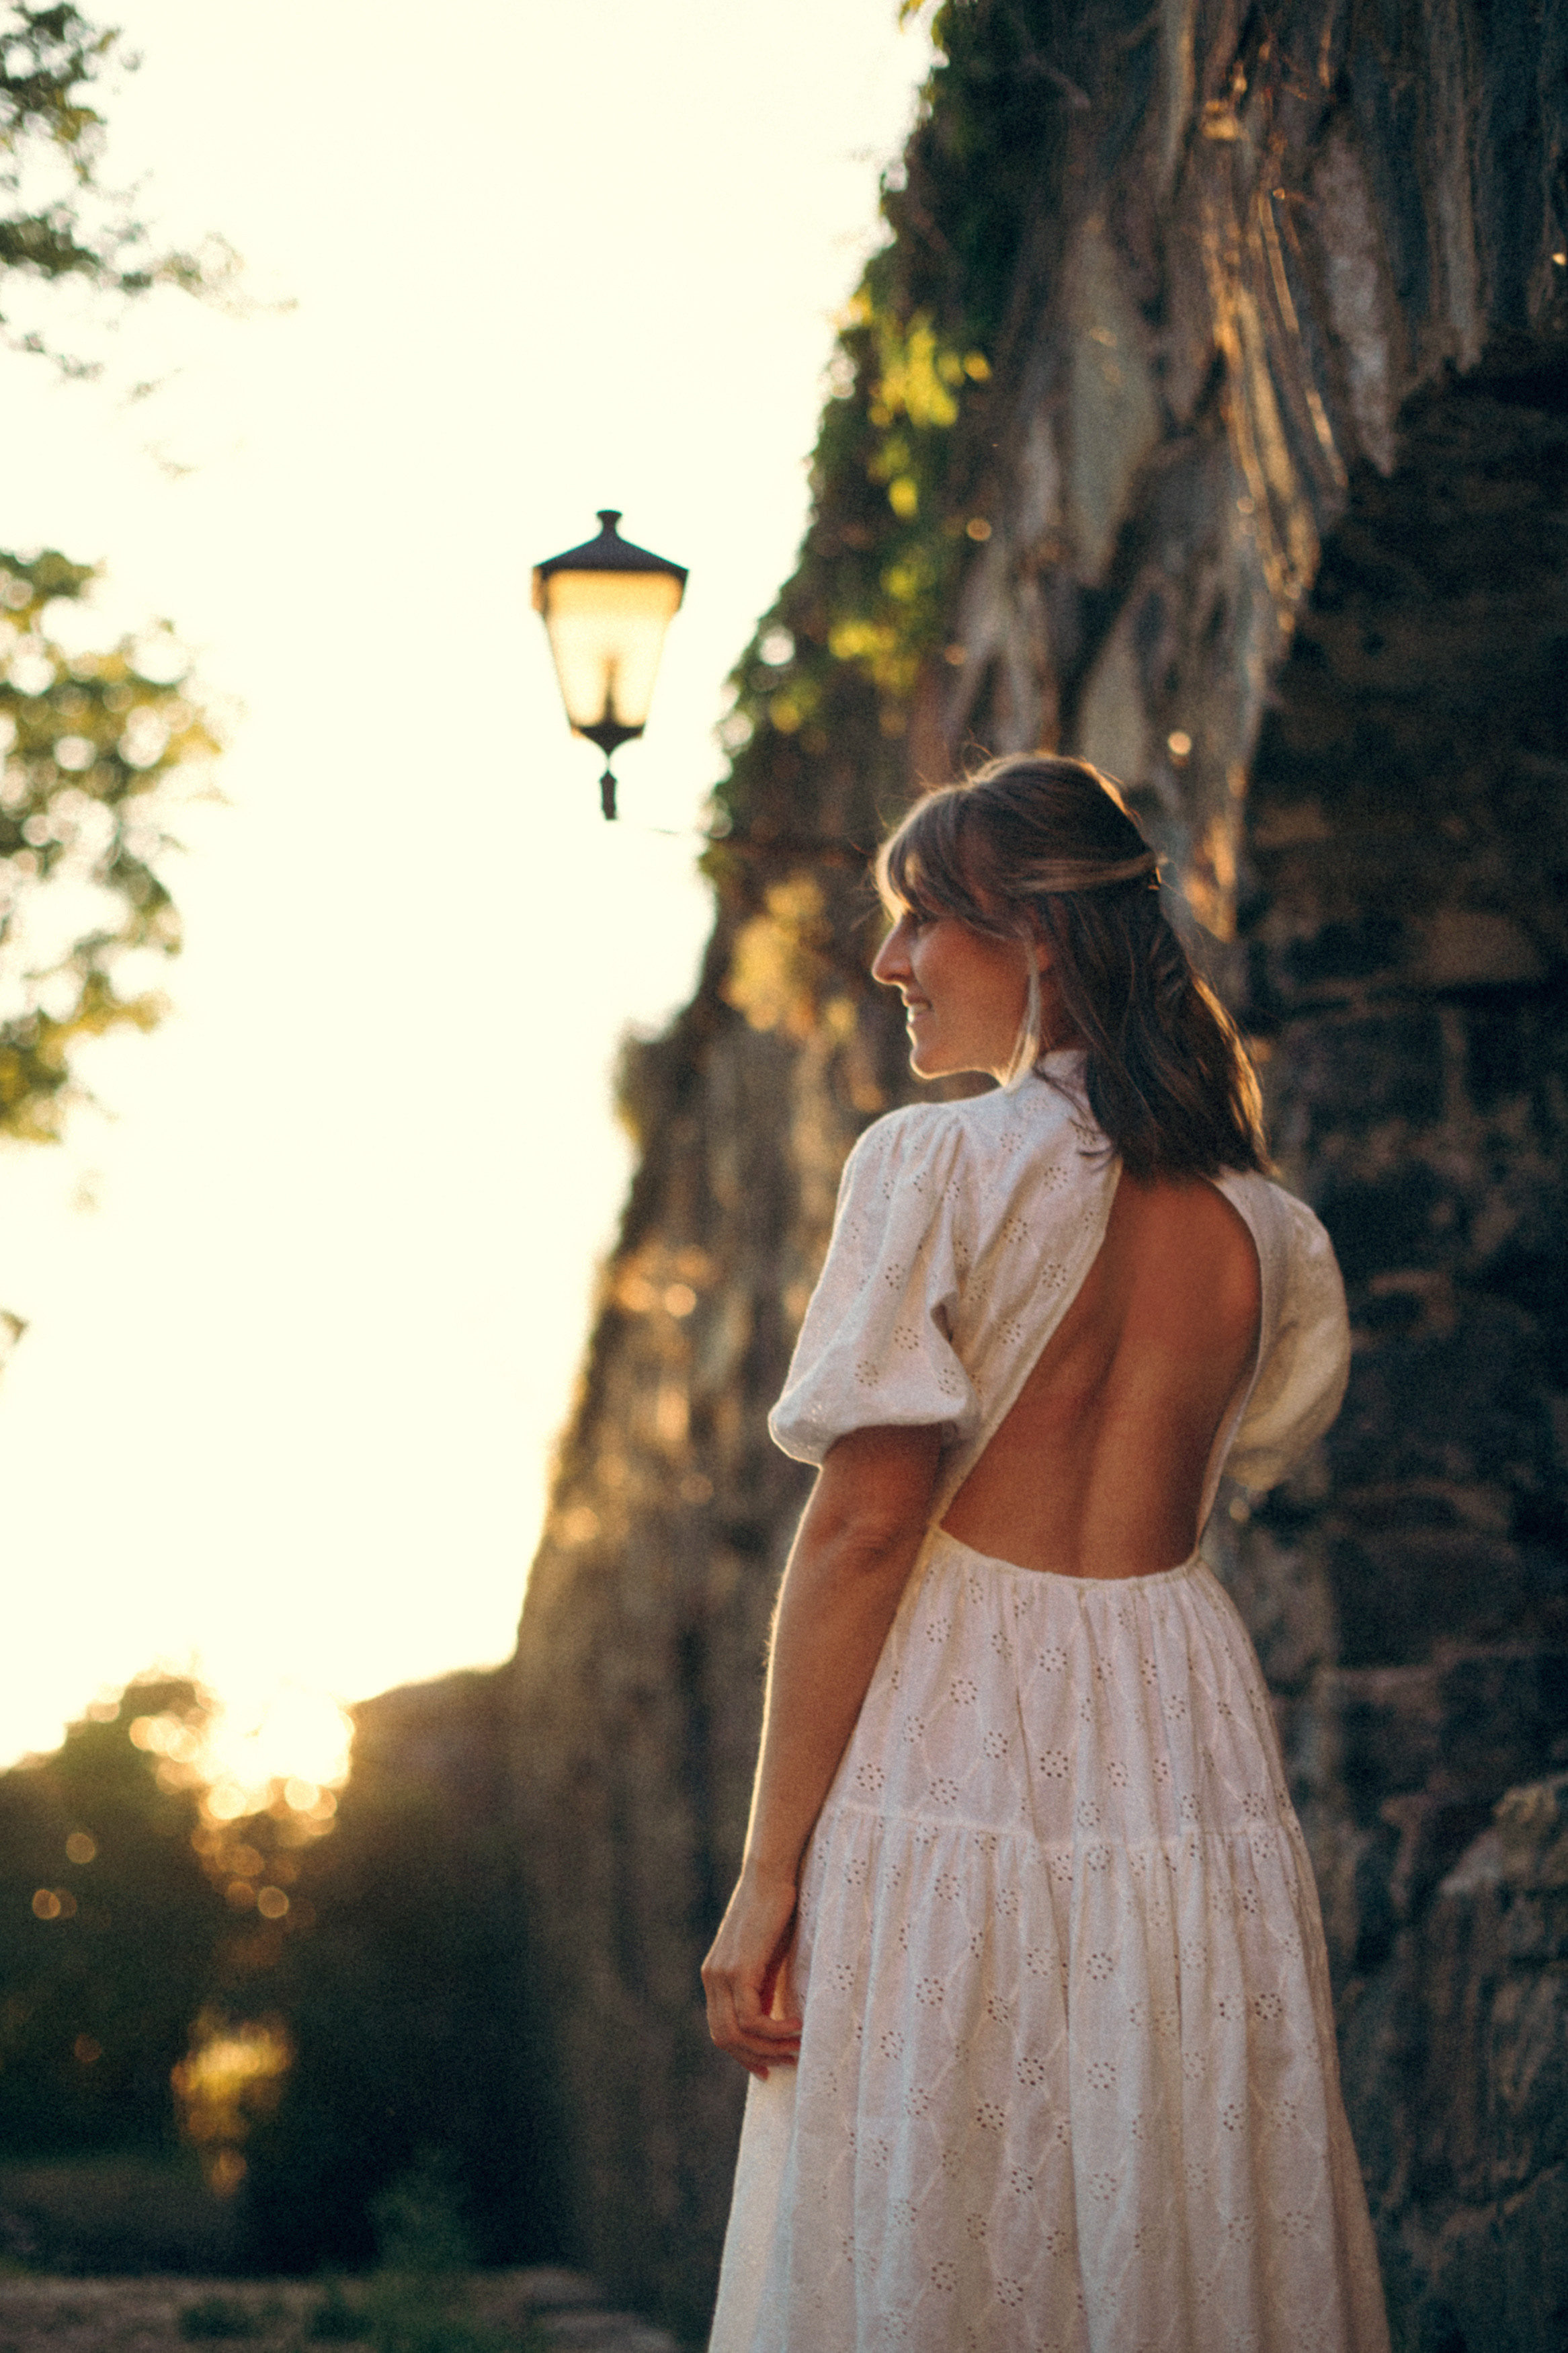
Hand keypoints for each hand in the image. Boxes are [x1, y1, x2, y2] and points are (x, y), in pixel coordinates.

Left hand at [701, 1865, 802, 2078]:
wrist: (772, 1875)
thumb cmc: (776, 1911)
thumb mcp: (766, 1958)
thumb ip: (760, 1988)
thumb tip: (768, 2023)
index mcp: (714, 1976)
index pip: (721, 2030)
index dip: (744, 2054)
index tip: (769, 2068)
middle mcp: (711, 1978)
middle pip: (724, 2039)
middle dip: (757, 2058)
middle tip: (788, 2062)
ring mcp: (721, 1974)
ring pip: (737, 2033)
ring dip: (770, 2048)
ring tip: (799, 2046)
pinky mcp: (738, 1969)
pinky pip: (752, 2019)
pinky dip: (775, 2031)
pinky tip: (797, 2026)